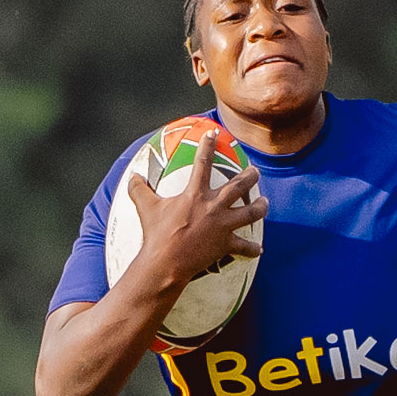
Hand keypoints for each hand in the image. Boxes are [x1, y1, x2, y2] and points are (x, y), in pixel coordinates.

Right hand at [126, 130, 267, 286]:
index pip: (202, 163)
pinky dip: (252, 248)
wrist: (166, 262)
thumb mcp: (146, 208)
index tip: (214, 133)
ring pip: (250, 213)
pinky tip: (259, 249)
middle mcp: (214, 207)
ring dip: (260, 206)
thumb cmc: (156, 234)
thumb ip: (139, 190)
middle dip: (250, 176)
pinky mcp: (226, 245)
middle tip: (255, 171)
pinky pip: (244, 247)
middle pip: (238, 186)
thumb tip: (132, 176)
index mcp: (195, 194)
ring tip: (264, 202)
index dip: (208, 145)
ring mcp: (223, 226)